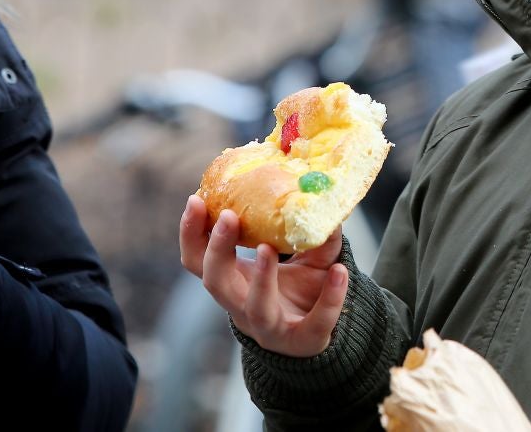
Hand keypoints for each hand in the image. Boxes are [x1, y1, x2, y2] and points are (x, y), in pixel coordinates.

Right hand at [179, 195, 348, 357]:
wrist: (321, 335)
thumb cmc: (302, 289)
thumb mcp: (303, 253)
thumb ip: (308, 227)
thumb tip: (320, 191)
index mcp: (235, 282)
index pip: (198, 261)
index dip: (191, 234)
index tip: (196, 200)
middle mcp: (243, 307)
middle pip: (216, 282)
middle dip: (218, 250)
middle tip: (229, 216)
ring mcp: (272, 328)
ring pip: (257, 307)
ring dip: (262, 276)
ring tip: (268, 247)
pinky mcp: (305, 340)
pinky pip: (317, 321)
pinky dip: (331, 297)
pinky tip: (340, 272)